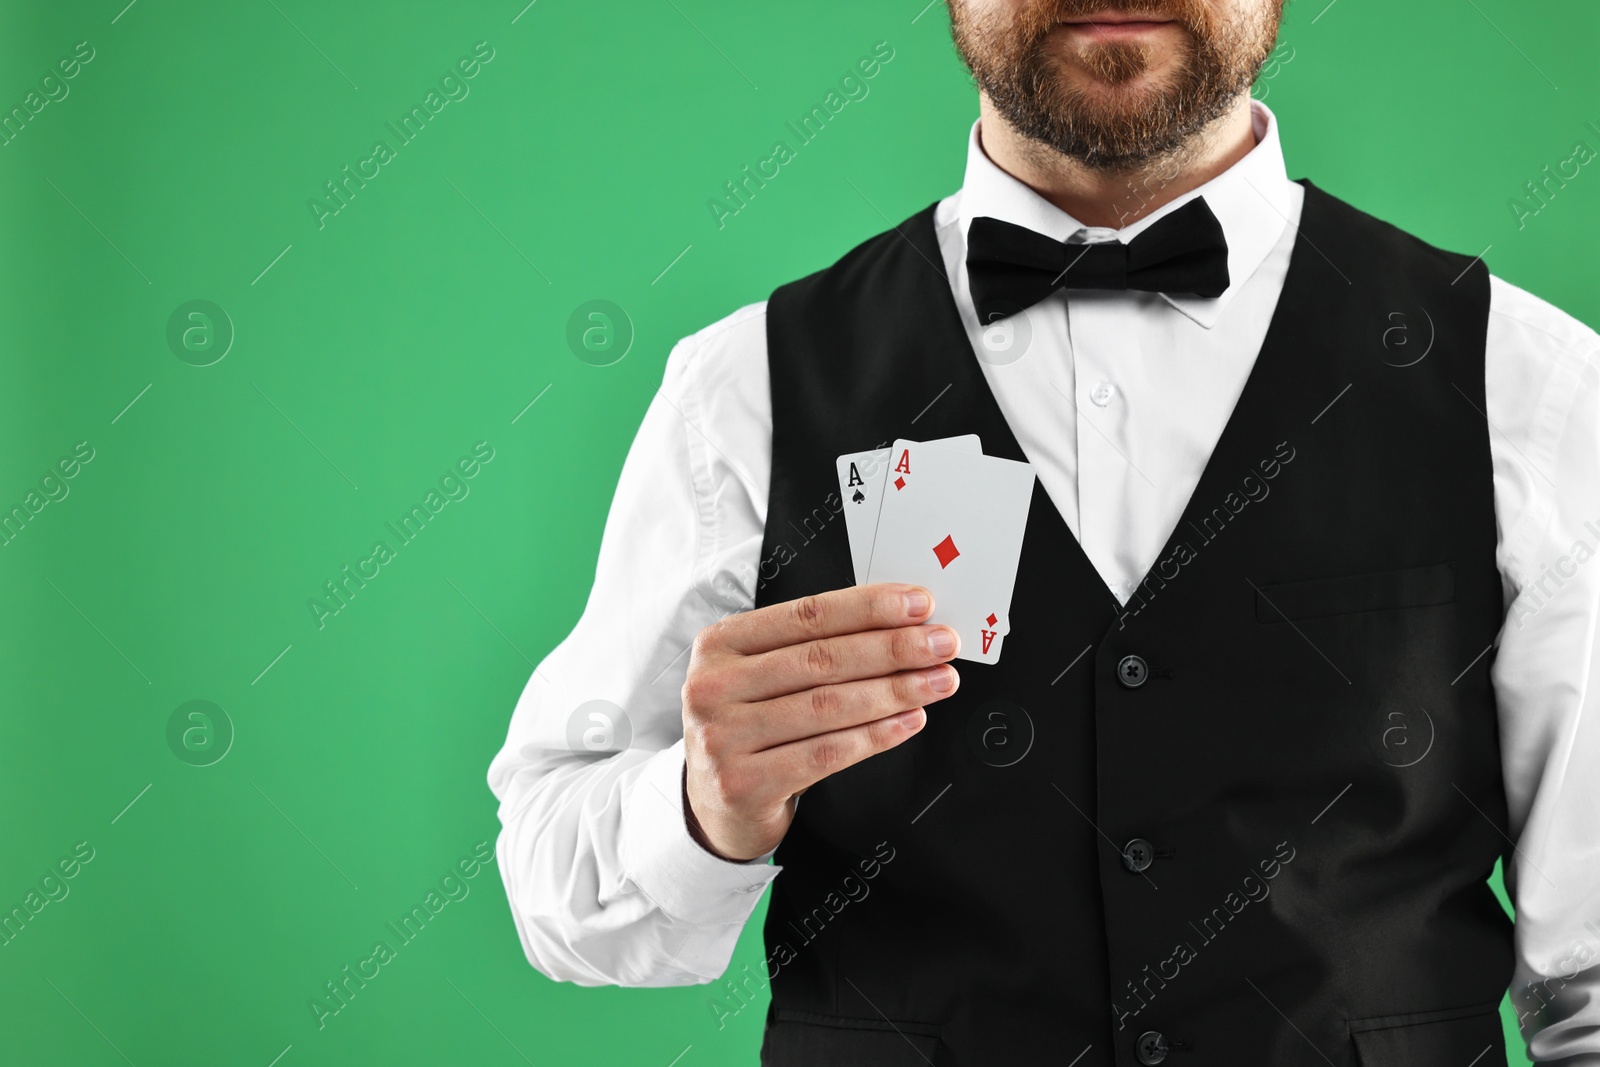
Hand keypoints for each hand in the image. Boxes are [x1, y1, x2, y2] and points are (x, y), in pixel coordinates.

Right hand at [681, 582, 960, 861]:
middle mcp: (713, 686)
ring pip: (828, 706)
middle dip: (893, 648)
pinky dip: (876, 736)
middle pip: (821, 659)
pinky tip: (908, 721)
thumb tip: (900, 625)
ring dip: (895, 691)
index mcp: (720, 644)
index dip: (869, 608)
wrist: (712, 802)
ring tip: (937, 681)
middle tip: (941, 644)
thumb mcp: (761, 675)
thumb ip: (811, 647)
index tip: (919, 605)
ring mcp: (723, 737)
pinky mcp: (742, 783)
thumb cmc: (750, 726)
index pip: (807, 615)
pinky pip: (826, 754)